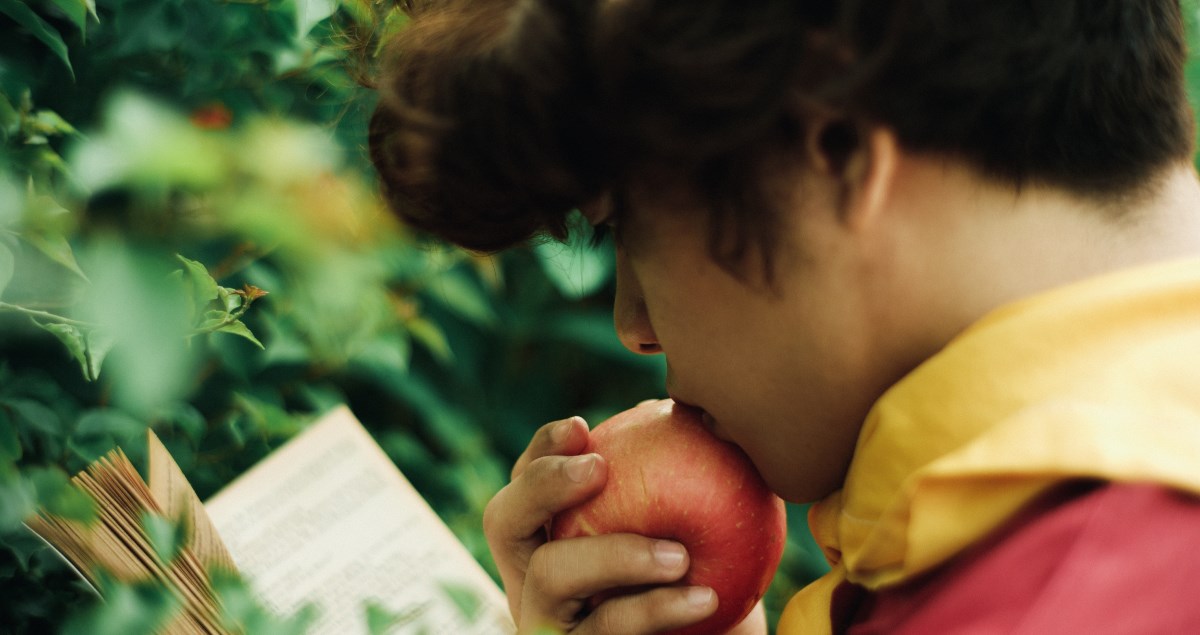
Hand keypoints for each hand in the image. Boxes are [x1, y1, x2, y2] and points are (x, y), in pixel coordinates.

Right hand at [484, 416, 721, 633]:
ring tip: (679, 555)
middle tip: (598, 468)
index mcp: (549, 536)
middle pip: (503, 521)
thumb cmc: (707, 580)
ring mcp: (548, 623)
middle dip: (542, 485)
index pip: (525, 481)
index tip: (583, 427)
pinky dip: (652, 609)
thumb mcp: (696, 522)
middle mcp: (533, 577)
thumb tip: (689, 409)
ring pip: (550, 576)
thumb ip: (681, 472)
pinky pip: (605, 629)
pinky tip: (703, 597)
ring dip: (613, 554)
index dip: (542, 450)